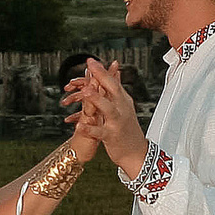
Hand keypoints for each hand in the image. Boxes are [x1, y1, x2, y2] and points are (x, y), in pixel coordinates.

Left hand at [69, 58, 146, 173]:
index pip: (112, 82)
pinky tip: (78, 126)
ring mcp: (117, 122)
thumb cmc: (128, 129)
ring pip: (107, 109)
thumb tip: (115, 71)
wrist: (136, 153)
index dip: (102, 70)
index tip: (91, 60)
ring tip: (86, 91)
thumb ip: (117, 88)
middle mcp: (121, 109)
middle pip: (113, 90)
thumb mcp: (124, 105)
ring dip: (97, 99)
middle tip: (91, 66)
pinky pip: (99, 132)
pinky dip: (89, 129)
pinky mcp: (112, 137)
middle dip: (102, 77)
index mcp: (123, 100)